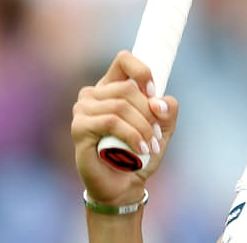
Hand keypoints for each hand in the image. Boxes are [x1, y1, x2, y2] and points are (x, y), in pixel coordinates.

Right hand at [72, 51, 178, 206]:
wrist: (123, 186)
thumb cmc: (140, 154)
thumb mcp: (162, 128)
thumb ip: (168, 110)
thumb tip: (160, 102)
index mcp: (111, 87)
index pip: (124, 59)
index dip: (142, 72)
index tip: (154, 93)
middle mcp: (93, 94)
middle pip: (127, 89)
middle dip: (149, 113)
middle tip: (157, 136)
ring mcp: (82, 110)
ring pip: (120, 106)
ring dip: (142, 127)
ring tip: (150, 146)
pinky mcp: (79, 128)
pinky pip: (111, 122)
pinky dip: (131, 135)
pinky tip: (140, 149)